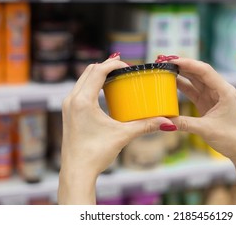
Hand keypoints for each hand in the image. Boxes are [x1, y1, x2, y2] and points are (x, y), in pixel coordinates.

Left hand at [58, 55, 175, 203]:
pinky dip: (92, 84)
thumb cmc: (95, 154)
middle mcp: (72, 99)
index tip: (128, 66)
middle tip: (124, 70)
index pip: (98, 71)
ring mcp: (67, 106)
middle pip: (89, 70)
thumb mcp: (123, 135)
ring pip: (82, 79)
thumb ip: (145, 125)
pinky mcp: (68, 112)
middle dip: (107, 66)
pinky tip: (104, 92)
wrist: (76, 172)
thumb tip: (168, 122)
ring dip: (98, 74)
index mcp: (83, 101)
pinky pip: (79, 89)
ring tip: (116, 78)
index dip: (114, 64)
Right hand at [169, 58, 235, 203]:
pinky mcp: (208, 104)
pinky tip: (172, 83)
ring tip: (165, 70)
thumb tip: (164, 121)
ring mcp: (213, 97)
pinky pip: (194, 92)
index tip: (172, 60)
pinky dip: (183, 87)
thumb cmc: (231, 138)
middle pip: (199, 73)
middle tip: (164, 62)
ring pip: (195, 81)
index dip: (188, 64)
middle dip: (182, 66)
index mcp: (224, 91)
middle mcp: (219, 90)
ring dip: (182, 75)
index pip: (204, 71)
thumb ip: (184, 123)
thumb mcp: (206, 129)